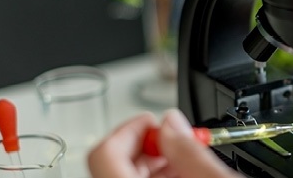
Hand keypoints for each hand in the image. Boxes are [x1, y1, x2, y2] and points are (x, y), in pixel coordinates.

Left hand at [88, 110, 241, 177]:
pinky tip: (181, 172)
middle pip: (112, 161)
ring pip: (124, 173)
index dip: (129, 128)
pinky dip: (157, 173)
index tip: (154, 120)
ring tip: (185, 156)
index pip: (103, 153)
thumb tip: (172, 120)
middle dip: (147, 143)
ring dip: (154, 159)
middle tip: (177, 137)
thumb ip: (190, 150)